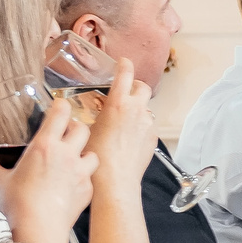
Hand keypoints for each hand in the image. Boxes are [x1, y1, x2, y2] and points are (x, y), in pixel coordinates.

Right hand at [0, 97, 97, 242]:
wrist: (40, 228)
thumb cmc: (18, 204)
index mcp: (45, 146)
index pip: (60, 114)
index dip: (61, 106)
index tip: (58, 105)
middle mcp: (67, 155)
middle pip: (83, 128)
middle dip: (75, 127)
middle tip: (66, 133)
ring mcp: (81, 172)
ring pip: (93, 153)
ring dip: (85, 152)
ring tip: (74, 159)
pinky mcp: (88, 189)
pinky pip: (91, 177)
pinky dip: (84, 177)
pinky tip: (73, 184)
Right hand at [82, 60, 158, 191]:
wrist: (115, 180)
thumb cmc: (96, 156)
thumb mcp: (87, 128)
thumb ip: (95, 114)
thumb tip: (93, 111)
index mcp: (118, 104)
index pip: (125, 75)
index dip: (124, 65)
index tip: (123, 62)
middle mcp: (137, 111)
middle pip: (142, 88)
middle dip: (135, 86)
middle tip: (124, 91)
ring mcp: (148, 124)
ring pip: (146, 108)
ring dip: (137, 109)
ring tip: (123, 120)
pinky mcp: (153, 138)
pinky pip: (148, 126)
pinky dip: (140, 126)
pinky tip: (128, 137)